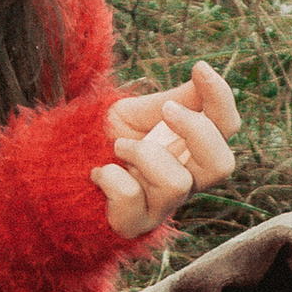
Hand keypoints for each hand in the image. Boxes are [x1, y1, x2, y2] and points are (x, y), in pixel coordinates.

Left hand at [91, 58, 239, 239]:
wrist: (65, 168)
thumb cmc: (110, 138)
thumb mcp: (141, 111)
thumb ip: (175, 99)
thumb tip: (203, 73)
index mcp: (193, 150)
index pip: (227, 127)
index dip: (221, 97)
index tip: (198, 67)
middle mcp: (186, 180)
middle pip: (223, 165)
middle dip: (196, 130)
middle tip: (165, 111)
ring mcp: (162, 206)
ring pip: (176, 183)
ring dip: (142, 154)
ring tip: (118, 146)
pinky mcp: (134, 223)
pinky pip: (131, 198)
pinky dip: (111, 177)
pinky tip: (100, 173)